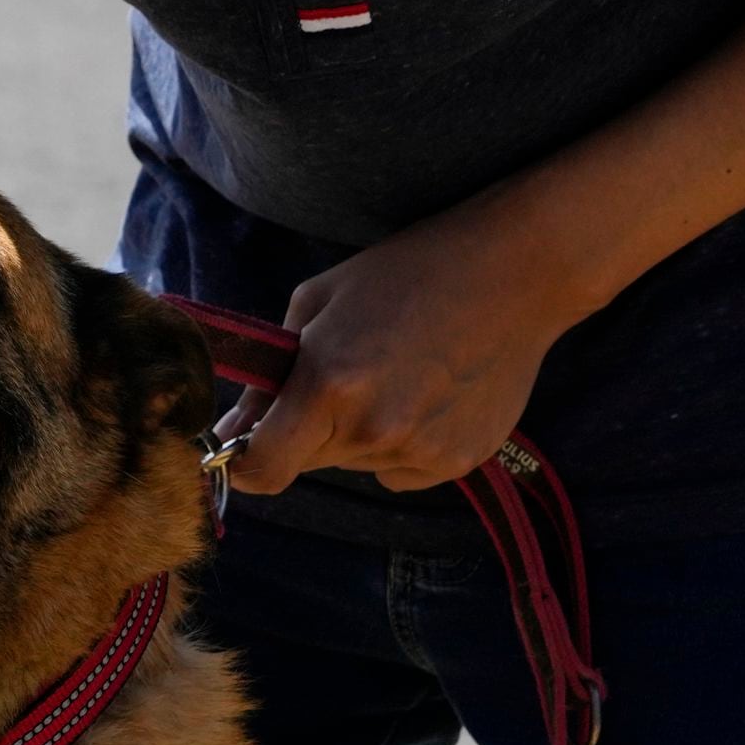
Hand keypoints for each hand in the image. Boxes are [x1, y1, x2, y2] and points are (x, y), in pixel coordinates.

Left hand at [219, 201, 589, 494]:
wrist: (513, 275)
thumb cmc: (406, 274)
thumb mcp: (317, 302)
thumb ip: (269, 376)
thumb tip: (232, 431)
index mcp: (328, 385)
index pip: (264, 467)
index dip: (245, 464)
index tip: (243, 450)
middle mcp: (373, 429)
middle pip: (308, 462)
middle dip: (308, 430)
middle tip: (343, 378)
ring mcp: (420, 450)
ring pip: (357, 463)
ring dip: (359, 434)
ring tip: (397, 376)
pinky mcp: (460, 461)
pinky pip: (402, 471)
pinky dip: (404, 445)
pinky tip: (429, 396)